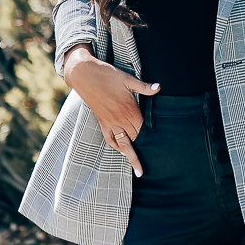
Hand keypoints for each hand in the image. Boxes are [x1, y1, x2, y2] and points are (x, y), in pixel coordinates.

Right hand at [63, 47, 158, 175]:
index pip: (143, 129)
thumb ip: (144, 87)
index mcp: (129, 110)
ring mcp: (110, 122)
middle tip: (152, 163)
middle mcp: (120, 119)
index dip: (151, 137)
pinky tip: (122, 151)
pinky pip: (110, 139)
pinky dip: (116, 147)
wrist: (84, 75)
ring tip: (138, 170)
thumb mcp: (128, 79)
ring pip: (123, 144)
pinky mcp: (102, 122)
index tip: (160, 146)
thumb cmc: (107, 75)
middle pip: (135, 138)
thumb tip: (159, 87)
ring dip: (131, 157)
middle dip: (144, 150)